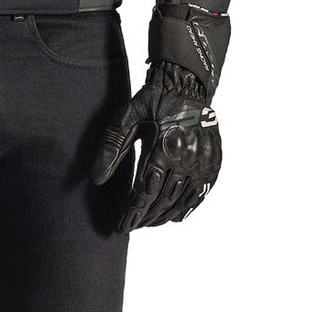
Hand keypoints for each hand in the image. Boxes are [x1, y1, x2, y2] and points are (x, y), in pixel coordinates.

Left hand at [90, 61, 220, 230]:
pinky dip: (184, 209)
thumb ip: (111, 147)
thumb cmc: (152, 101)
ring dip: (162, 217)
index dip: (132, 213)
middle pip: (163, 201)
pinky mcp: (214, 164)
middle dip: (144, 218)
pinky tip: (170, 215)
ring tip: (146, 223)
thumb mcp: (126, 118)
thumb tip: (96, 179)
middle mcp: (188, 158)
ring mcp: (204, 163)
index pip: (145, 192)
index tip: (120, 225)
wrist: (186, 86)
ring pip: (181, 202)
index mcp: (164, 147)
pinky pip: (199, 196)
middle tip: (130, 225)